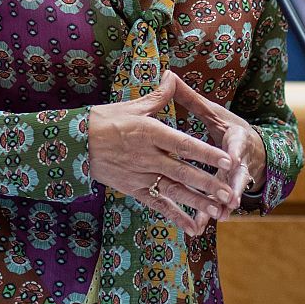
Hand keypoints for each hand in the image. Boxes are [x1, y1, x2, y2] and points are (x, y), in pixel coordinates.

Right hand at [88, 70, 234, 235]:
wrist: (75, 143)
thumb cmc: (105, 120)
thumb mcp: (133, 106)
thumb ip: (159, 96)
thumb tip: (172, 76)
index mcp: (150, 133)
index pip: (184, 144)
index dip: (206, 153)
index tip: (227, 160)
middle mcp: (148, 156)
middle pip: (183, 172)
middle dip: (208, 184)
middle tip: (229, 195)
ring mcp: (140, 175)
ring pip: (174, 191)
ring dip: (197, 202)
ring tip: (218, 212)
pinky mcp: (134, 189)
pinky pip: (158, 204)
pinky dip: (176, 216)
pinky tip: (194, 228)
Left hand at [169, 72, 265, 214]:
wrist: (254, 147)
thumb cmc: (228, 126)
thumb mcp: (212, 110)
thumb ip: (190, 97)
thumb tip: (168, 74)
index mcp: (236, 137)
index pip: (236, 144)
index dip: (235, 153)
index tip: (233, 160)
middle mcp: (239, 159)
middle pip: (237, 174)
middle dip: (234, 187)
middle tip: (230, 199)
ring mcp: (235, 176)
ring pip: (228, 192)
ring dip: (222, 205)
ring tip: (218, 218)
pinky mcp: (227, 188)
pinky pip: (216, 202)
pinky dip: (208, 213)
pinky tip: (199, 227)